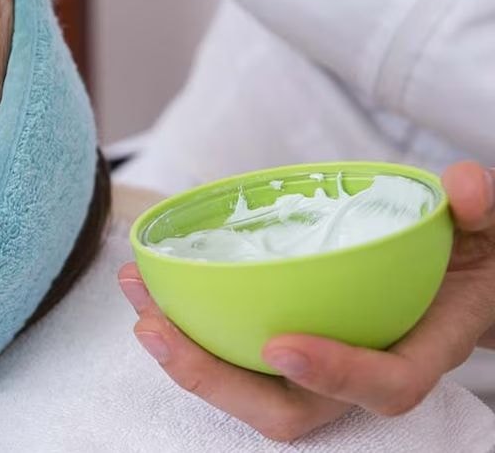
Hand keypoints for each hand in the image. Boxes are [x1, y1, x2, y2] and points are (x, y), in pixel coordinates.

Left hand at [117, 161, 494, 440]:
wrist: (460, 274)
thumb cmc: (470, 254)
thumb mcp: (487, 229)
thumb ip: (481, 210)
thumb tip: (465, 188)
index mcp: (418, 351)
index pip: (385, 385)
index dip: (335, 375)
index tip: (282, 345)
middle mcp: (359, 372)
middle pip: (288, 411)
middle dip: (216, 380)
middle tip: (158, 330)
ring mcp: (316, 366)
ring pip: (247, 390)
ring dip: (185, 356)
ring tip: (139, 303)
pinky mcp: (282, 345)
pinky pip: (231, 353)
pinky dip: (187, 325)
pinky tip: (148, 286)